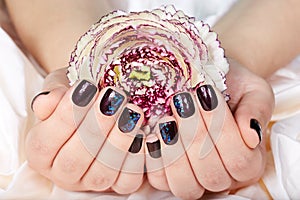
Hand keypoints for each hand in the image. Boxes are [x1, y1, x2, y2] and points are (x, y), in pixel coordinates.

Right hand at [27, 68, 144, 193]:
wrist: (95, 112)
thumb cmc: (77, 101)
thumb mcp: (60, 91)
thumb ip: (52, 96)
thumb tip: (46, 101)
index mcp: (40, 154)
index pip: (45, 142)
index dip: (66, 116)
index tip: (87, 89)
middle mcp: (63, 173)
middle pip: (74, 160)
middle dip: (96, 127)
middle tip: (113, 98)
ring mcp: (90, 182)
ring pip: (103, 172)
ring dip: (120, 141)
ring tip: (131, 112)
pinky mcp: (115, 185)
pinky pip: (127, 181)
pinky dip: (137, 159)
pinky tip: (142, 134)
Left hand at [145, 59, 273, 198]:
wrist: (203, 79)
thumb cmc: (229, 87)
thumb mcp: (251, 89)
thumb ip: (257, 109)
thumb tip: (252, 135)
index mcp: (249, 160)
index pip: (241, 161)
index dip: (222, 131)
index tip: (206, 95)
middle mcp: (223, 176)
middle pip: (212, 175)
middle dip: (195, 136)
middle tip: (183, 102)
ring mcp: (194, 179)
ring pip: (186, 186)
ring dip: (174, 151)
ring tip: (167, 119)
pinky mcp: (167, 176)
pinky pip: (159, 181)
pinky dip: (154, 159)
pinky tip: (151, 135)